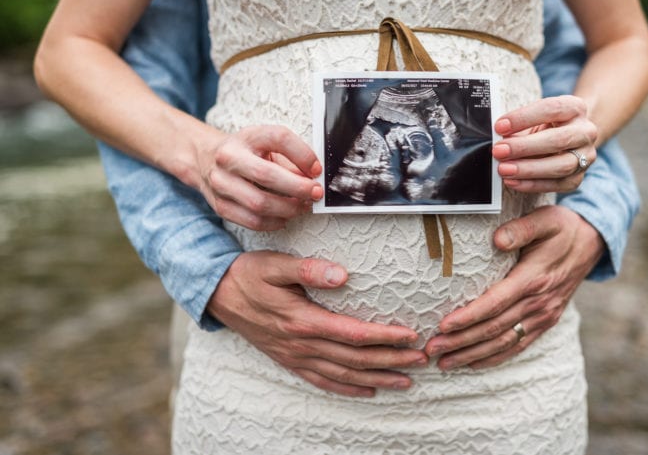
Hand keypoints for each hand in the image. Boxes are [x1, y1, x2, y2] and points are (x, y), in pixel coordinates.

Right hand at [197, 125, 323, 230]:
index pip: (279, 138)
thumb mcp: (267, 144)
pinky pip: (251, 221)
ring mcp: (220, 182)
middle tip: (316, 193)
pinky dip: (274, 222)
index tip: (317, 170)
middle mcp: (229, 157)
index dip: (303, 154)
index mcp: (247, 136)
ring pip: (259, 203)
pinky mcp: (219, 205)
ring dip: (288, 208)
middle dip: (298, 188)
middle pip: (267, 175)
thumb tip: (314, 178)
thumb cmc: (246, 151)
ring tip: (303, 206)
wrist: (206, 158)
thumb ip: (291, 158)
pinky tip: (285, 217)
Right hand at [207, 251, 427, 397]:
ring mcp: (296, 356)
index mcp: (303, 320)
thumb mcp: (275, 264)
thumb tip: (343, 274)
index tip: (411, 335)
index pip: (354, 334)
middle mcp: (302, 344)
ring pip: (344, 375)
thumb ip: (310, 269)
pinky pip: (323, 381)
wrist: (218, 295)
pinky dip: (348, 389)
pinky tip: (368, 390)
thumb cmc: (249, 275)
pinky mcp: (290, 361)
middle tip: (422, 359)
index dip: (385, 337)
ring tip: (407, 380)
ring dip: (378, 378)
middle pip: (356, 359)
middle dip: (392, 360)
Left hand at [424, 205, 604, 369]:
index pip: (495, 303)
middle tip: (431, 349)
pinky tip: (472, 363)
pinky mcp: (546, 322)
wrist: (592, 242)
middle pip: (493, 328)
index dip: (469, 317)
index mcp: (533, 278)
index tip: (443, 326)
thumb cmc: (562, 228)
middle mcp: (539, 302)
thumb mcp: (545, 220)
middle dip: (460, 342)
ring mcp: (543, 315)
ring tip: (443, 362)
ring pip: (503, 343)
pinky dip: (494, 358)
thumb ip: (521, 229)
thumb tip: (497, 239)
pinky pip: (518, 346)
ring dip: (472, 355)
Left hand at [492, 96, 597, 192]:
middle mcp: (586, 131)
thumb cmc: (547, 125)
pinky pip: (557, 184)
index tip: (500, 126)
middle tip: (499, 151)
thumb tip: (498, 138)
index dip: (524, 118)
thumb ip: (519, 125)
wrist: (570, 137)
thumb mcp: (535, 117)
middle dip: (524, 147)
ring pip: (560, 166)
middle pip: (558, 140)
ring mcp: (586, 156)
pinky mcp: (578, 177)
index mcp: (574, 108)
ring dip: (528, 169)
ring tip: (504, 169)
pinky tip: (513, 181)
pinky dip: (532, 185)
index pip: (551, 109)